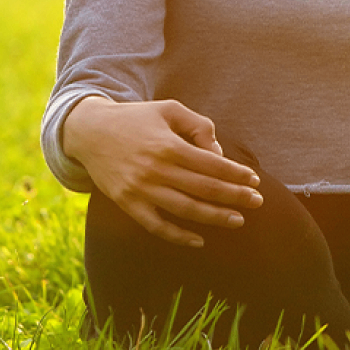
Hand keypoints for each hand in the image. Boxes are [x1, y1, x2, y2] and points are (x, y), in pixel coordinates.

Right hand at [63, 96, 263, 247]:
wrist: (91, 132)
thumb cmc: (137, 118)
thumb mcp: (169, 110)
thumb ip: (198, 126)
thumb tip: (218, 154)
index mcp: (169, 145)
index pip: (211, 165)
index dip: (236, 174)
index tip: (254, 180)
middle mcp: (156, 170)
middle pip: (204, 189)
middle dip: (234, 196)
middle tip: (258, 202)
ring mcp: (141, 190)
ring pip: (185, 210)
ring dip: (214, 217)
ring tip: (237, 220)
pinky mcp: (128, 204)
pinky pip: (157, 226)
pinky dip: (179, 236)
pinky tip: (199, 239)